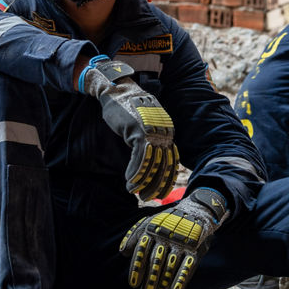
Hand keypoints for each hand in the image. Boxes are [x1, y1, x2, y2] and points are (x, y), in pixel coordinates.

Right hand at [79, 54, 178, 200]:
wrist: (117, 90)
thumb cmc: (128, 109)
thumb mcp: (144, 125)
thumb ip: (150, 139)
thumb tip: (152, 158)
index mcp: (168, 131)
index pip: (171, 160)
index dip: (166, 178)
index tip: (161, 191)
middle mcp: (164, 132)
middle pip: (164, 165)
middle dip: (156, 184)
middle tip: (149, 197)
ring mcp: (152, 132)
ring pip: (151, 164)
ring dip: (142, 181)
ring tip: (135, 191)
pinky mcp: (139, 132)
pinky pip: (139, 159)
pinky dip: (134, 172)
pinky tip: (129, 181)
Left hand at [119, 187, 228, 288]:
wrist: (195, 210)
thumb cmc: (167, 221)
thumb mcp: (149, 222)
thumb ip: (134, 235)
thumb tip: (123, 252)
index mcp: (152, 229)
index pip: (142, 251)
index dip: (137, 268)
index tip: (134, 284)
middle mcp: (166, 236)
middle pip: (156, 261)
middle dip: (150, 279)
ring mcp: (181, 243)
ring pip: (170, 265)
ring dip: (164, 282)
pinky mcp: (195, 249)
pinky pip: (187, 266)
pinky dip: (181, 279)